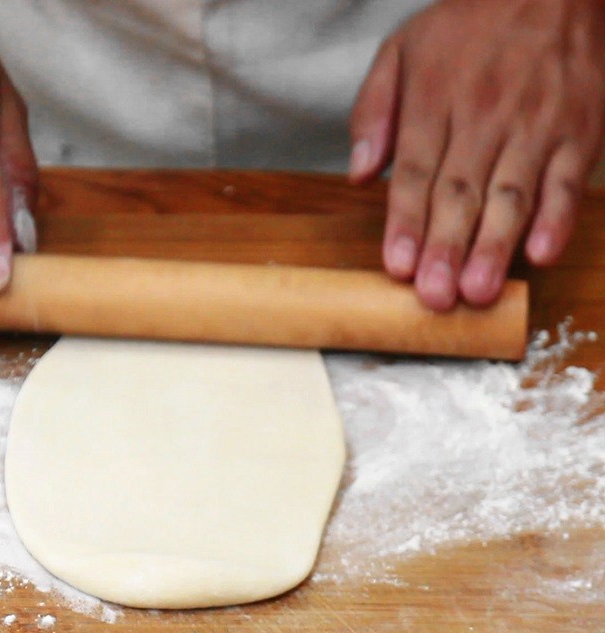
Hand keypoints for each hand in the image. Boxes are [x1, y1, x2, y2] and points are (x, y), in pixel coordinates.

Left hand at [349, 0, 604, 309]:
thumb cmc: (469, 24)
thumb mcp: (402, 50)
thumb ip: (373, 112)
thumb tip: (360, 173)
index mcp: (434, 101)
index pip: (416, 174)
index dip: (406, 224)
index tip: (398, 266)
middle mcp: (485, 117)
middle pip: (460, 193)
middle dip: (446, 248)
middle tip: (435, 297)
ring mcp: (537, 126)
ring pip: (511, 195)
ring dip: (494, 246)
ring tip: (477, 290)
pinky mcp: (580, 130)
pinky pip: (568, 181)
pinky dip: (558, 219)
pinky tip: (541, 253)